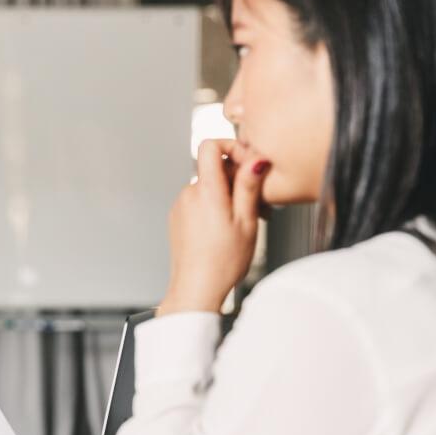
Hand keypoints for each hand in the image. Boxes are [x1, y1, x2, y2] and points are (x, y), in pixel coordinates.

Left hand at [158, 139, 269, 315]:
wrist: (196, 288)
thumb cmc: (223, 262)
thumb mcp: (246, 220)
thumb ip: (248, 185)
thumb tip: (255, 158)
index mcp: (206, 191)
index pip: (209, 145)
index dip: (230, 147)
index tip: (248, 162)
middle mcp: (188, 195)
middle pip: (213, 169)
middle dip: (237, 179)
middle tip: (257, 204)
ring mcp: (181, 206)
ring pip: (209, 187)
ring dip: (228, 196)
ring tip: (244, 221)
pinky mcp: (178, 218)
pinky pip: (199, 202)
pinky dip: (215, 207)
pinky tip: (227, 229)